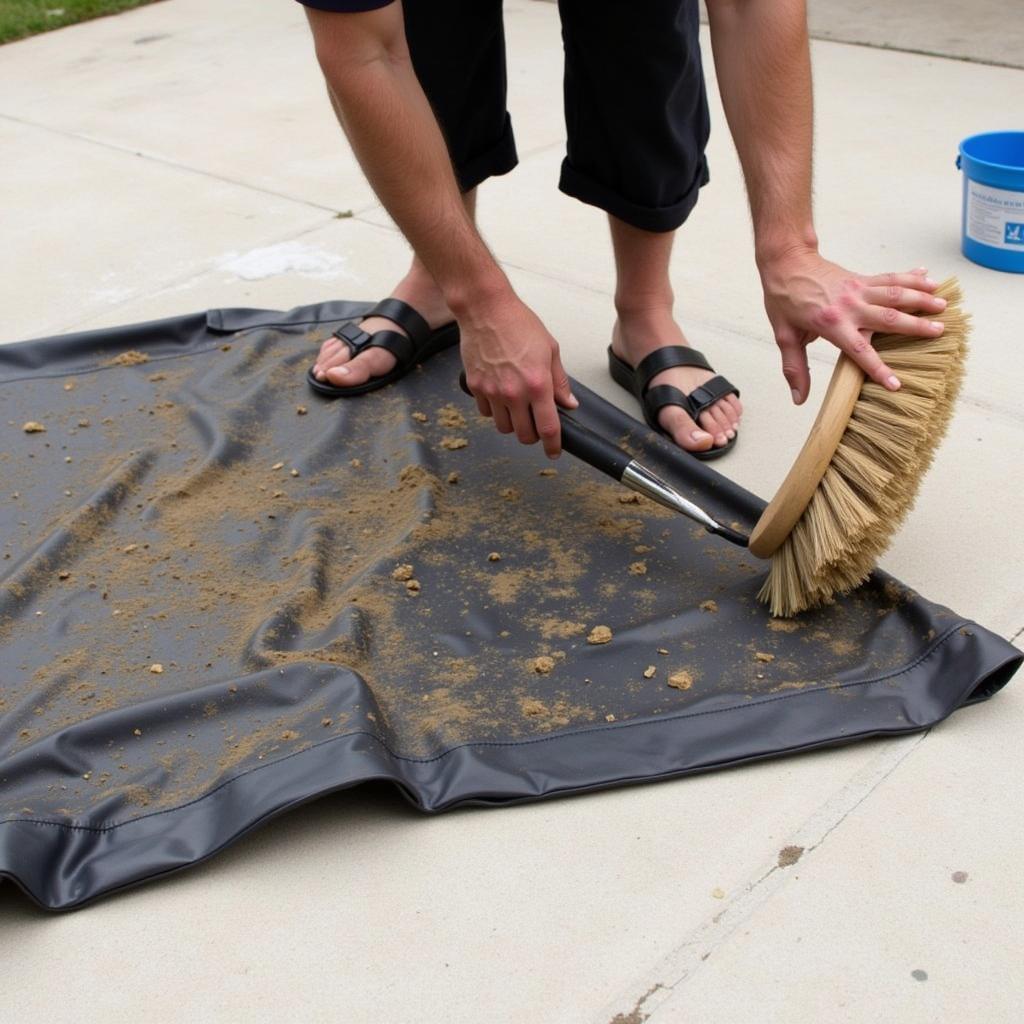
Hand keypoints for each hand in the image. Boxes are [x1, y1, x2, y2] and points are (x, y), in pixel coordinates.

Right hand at [460, 290, 577, 457]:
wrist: (485, 310)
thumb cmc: (518, 324)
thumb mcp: (550, 350)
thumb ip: (559, 381)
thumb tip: (568, 403)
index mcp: (538, 384)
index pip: (548, 428)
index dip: (553, 445)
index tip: (554, 452)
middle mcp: (514, 393)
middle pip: (524, 435)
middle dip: (532, 435)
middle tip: (535, 425)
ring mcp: (492, 392)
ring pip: (504, 428)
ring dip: (513, 424)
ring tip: (517, 409)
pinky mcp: (476, 387)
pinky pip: (486, 412)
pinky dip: (495, 411)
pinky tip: (500, 397)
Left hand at [759, 248, 946, 403]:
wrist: (786, 263)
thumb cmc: (784, 299)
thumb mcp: (784, 336)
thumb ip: (794, 368)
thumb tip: (799, 398)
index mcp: (832, 324)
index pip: (860, 351)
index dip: (878, 369)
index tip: (895, 384)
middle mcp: (850, 306)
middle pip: (888, 318)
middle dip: (915, 326)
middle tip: (939, 332)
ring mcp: (858, 289)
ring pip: (896, 293)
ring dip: (921, 298)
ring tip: (943, 305)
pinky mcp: (861, 278)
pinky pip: (890, 277)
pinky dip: (910, 277)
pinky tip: (928, 278)